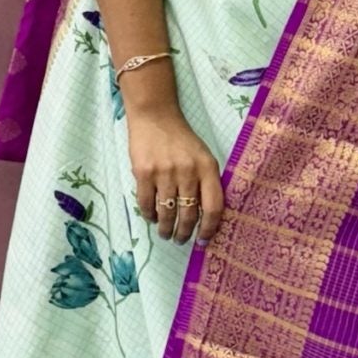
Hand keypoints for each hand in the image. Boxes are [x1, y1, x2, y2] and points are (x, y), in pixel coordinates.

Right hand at [127, 106, 224, 244]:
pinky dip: (149, 215)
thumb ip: (207, 182)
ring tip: (165, 234)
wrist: (155, 116)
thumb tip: (207, 218)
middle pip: (188, 214)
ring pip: (167, 213)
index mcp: (207, 167)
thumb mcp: (203, 156)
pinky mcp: (143, 172)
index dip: (209, 228)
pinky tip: (152, 218)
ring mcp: (164, 172)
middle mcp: (187, 171)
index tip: (204, 240)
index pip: (213, 207)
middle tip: (181, 240)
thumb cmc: (182, 139)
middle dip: (184, 233)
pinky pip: (146, 203)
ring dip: (166, 229)